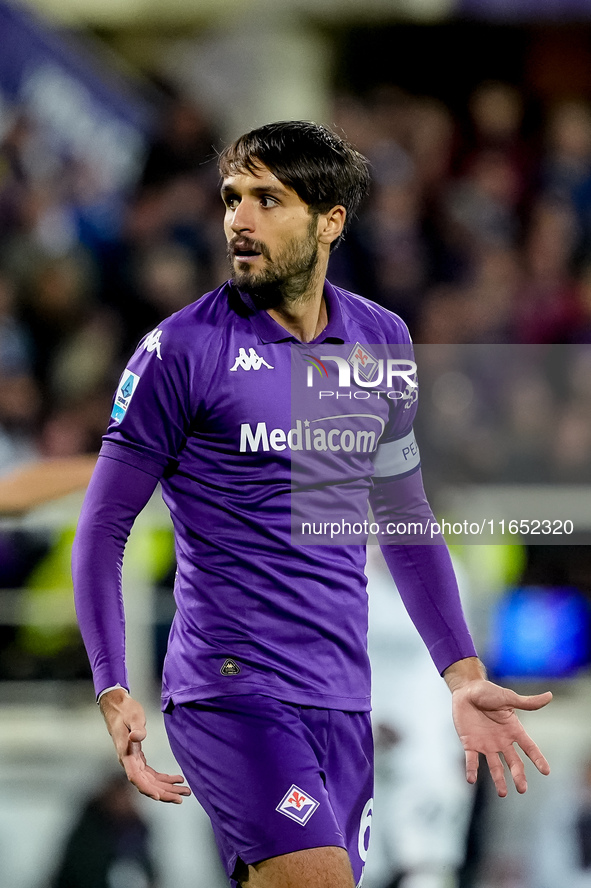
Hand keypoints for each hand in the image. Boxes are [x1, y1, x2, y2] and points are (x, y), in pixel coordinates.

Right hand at [99, 688, 190, 803]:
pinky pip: (151, 774)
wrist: (116, 706)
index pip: (136, 777)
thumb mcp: (133, 716)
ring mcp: (133, 761)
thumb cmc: (125, 710)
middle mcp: (129, 761)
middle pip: (146, 784)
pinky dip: (164, 779)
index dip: (146, 788)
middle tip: (182, 797)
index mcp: (126, 754)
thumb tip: (137, 737)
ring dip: (167, 788)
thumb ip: (136, 727)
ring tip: (184, 791)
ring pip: (150, 781)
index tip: (159, 796)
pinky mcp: (138, 758)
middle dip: (164, 792)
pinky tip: (176, 780)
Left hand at [450, 679, 551, 796]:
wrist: (466, 690)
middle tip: (522, 789)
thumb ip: (527, 702)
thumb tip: (550, 696)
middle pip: (514, 762)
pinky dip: (471, 770)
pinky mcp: (470, 744)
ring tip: (503, 793)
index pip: (529, 747)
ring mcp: (486, 744)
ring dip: (498, 779)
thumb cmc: (488, 692)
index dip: (538, 758)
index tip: (546, 771)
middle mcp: (502, 741)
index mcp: (513, 730)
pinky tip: (471, 780)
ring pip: (495, 766)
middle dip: (518, 776)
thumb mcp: (508, 697)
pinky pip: (471, 760)